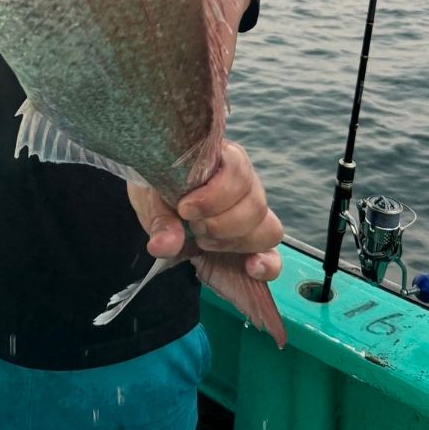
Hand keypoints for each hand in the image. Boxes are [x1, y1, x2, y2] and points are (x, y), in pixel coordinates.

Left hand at [127, 142, 282, 281]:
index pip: (239, 171)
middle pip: (255, 205)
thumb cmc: (162, 194)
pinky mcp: (255, 245)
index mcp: (224, 161)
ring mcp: (255, 216)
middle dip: (219, 223)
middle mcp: (247, 185)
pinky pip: (274, 257)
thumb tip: (165, 245)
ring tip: (203, 240)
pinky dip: (266, 265)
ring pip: (267, 229)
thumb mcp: (154, 200)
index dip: (214, 195)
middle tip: (192, 226)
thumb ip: (160, 220)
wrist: (162, 209)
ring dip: (233, 241)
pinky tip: (250, 268)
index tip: (185, 209)